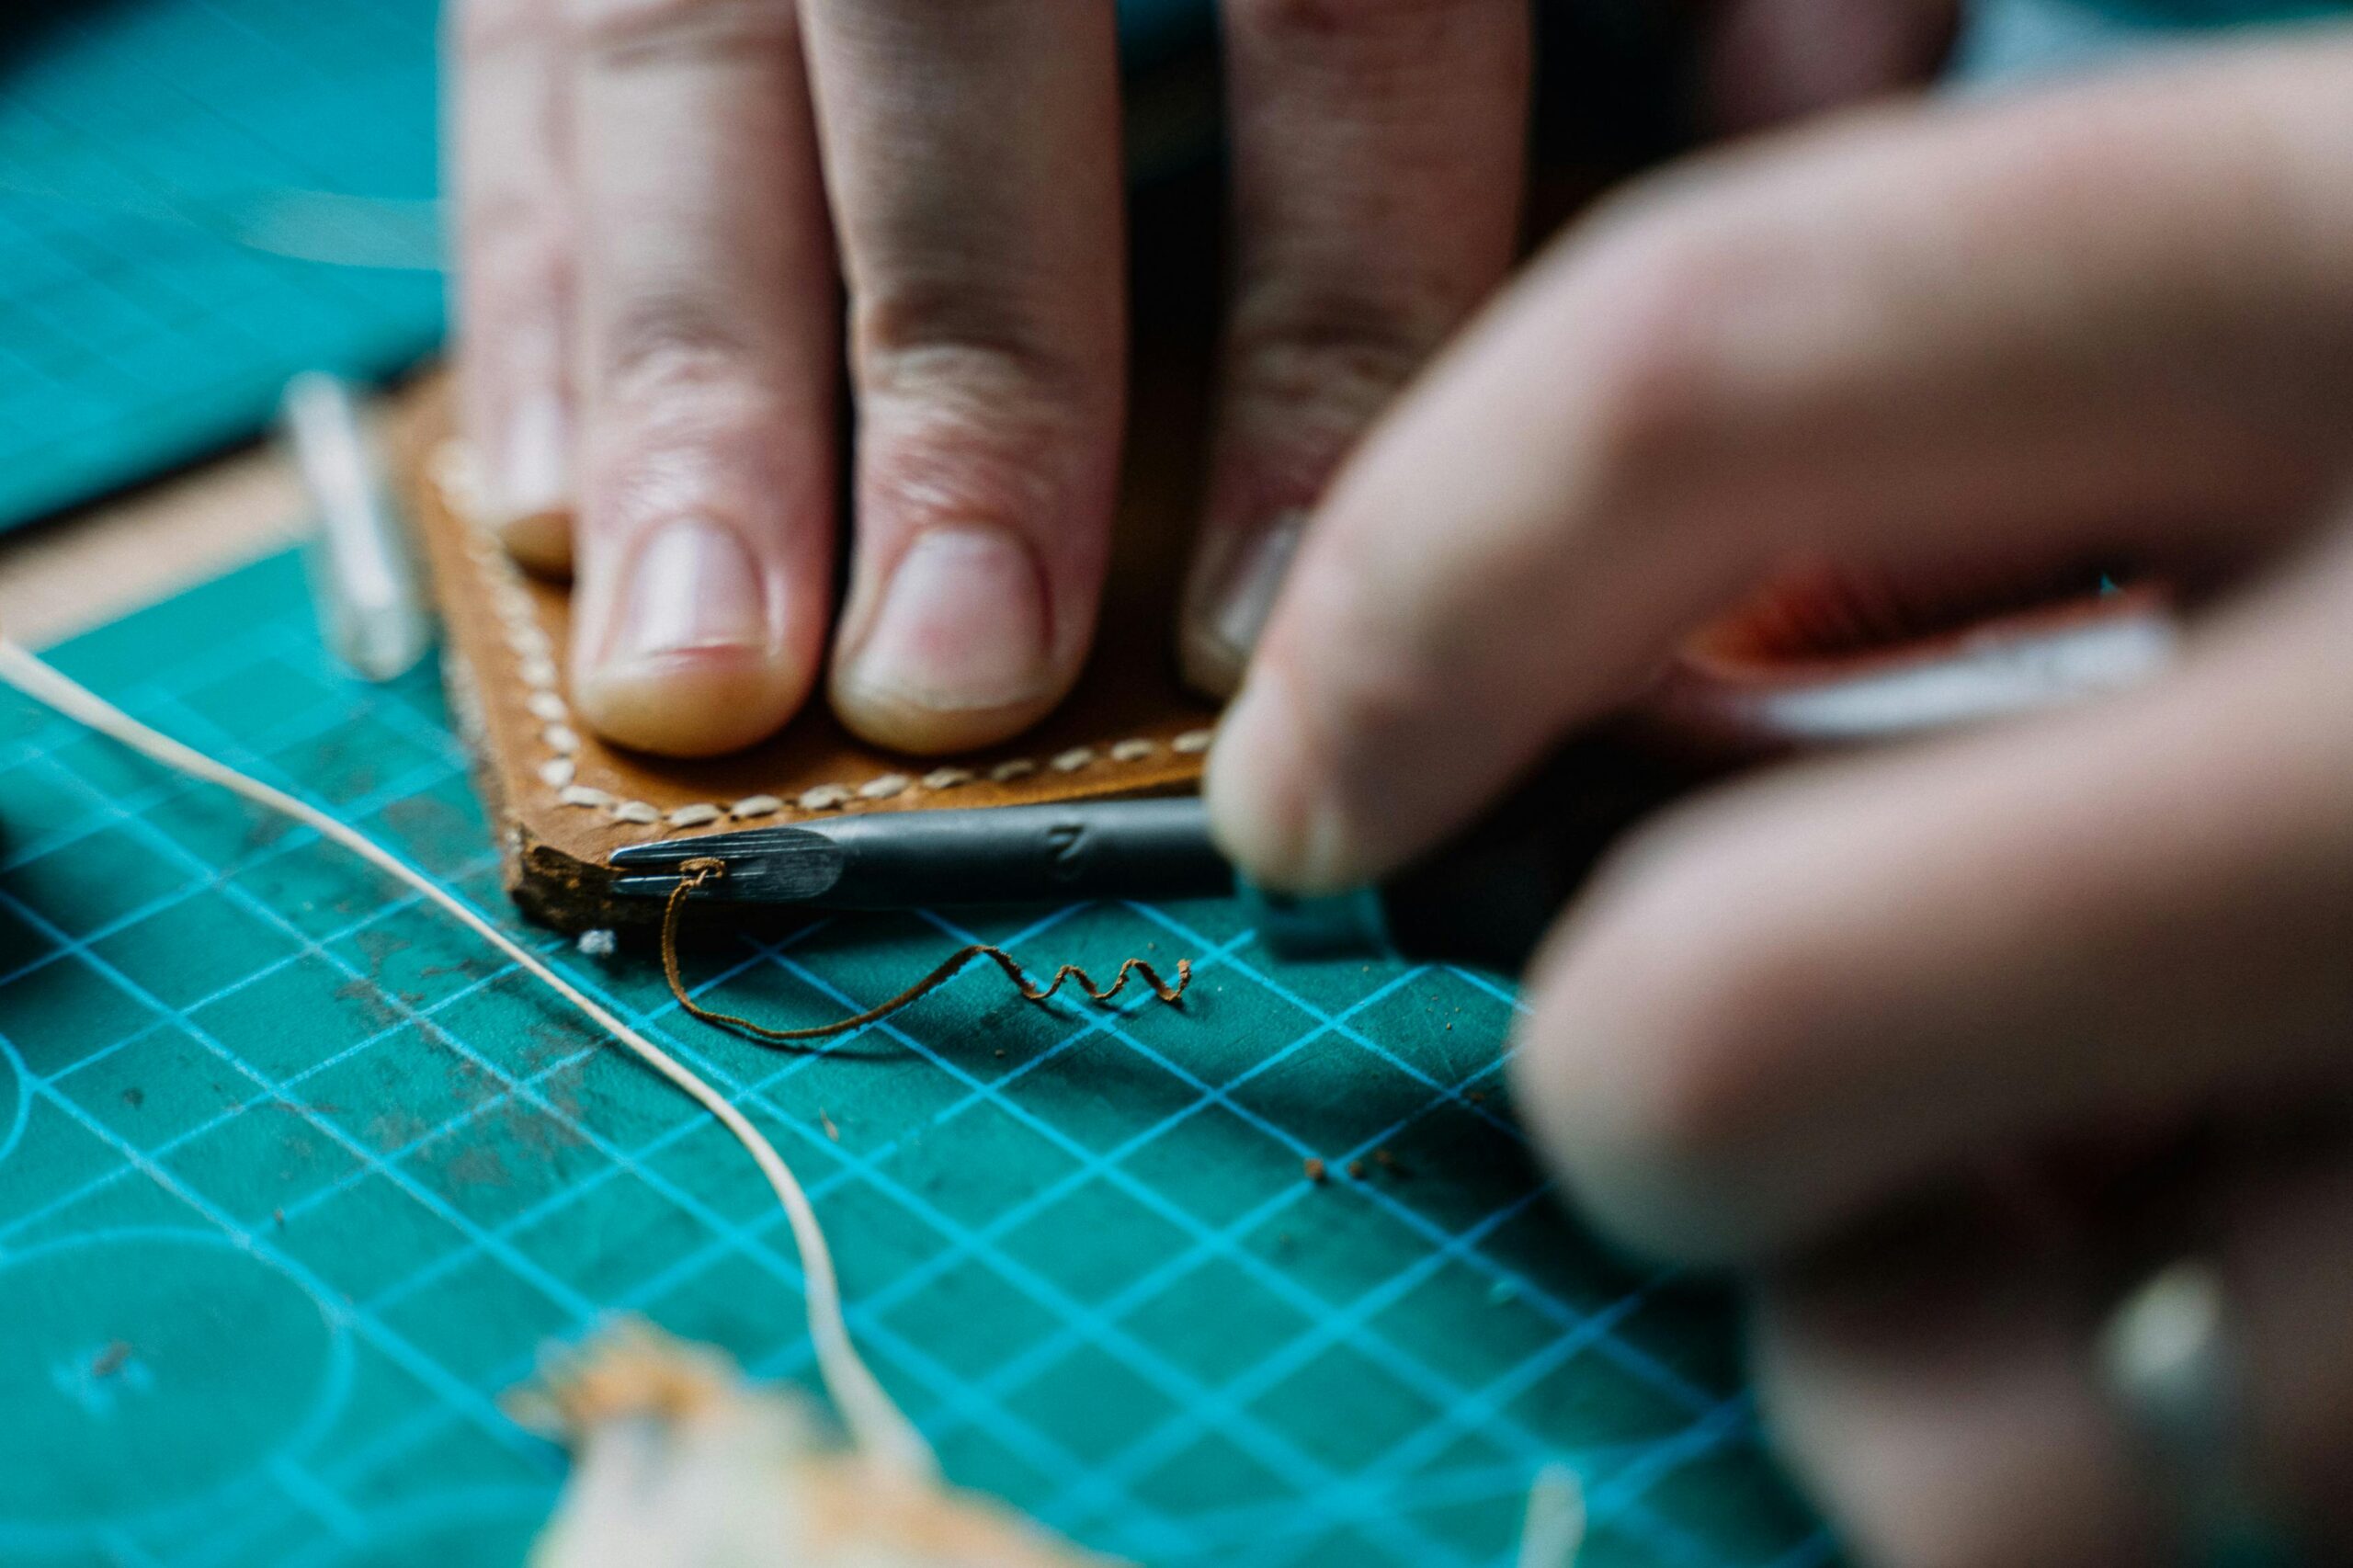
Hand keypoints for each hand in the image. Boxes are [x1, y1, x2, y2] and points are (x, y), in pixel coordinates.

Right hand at [446, 0, 1533, 755]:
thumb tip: (1806, 129)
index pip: (1334, 10)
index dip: (1323, 328)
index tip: (1290, 624)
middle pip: (949, 45)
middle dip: (952, 382)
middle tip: (948, 680)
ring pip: (670, 57)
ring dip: (683, 385)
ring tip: (690, 671)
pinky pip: (514, 57)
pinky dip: (530, 277)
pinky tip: (545, 498)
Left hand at [1205, 35, 2352, 1562]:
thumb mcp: (2326, 358)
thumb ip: (1960, 517)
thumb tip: (1557, 761)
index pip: (1714, 362)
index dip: (1415, 587)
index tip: (1294, 774)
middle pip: (1730, 1012)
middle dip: (1633, 1085)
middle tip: (1666, 1073)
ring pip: (1995, 1399)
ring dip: (1944, 1333)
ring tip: (2122, 1194)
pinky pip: (2187, 1500)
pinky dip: (2130, 1449)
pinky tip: (2264, 1297)